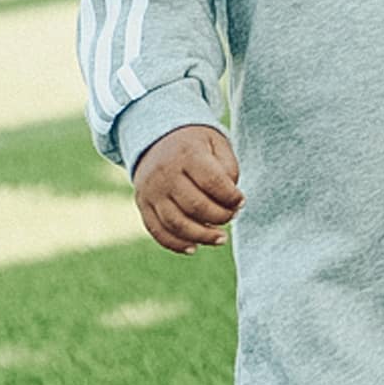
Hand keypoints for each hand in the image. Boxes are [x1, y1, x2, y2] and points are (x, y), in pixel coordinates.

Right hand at [132, 125, 242, 253]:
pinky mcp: (142, 204)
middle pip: (195, 206)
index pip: (212, 182)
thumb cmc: (196, 145)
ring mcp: (151, 190)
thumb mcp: (217, 144)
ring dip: (202, 236)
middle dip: (220, 217)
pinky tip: (194, 247)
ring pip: (176, 223)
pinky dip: (176, 244)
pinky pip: (157, 231)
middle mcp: (165, 173)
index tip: (241, 201)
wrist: (156, 138)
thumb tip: (231, 201)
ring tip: (221, 238)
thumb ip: (228, 169)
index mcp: (187, 153)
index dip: (231, 197)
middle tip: (232, 216)